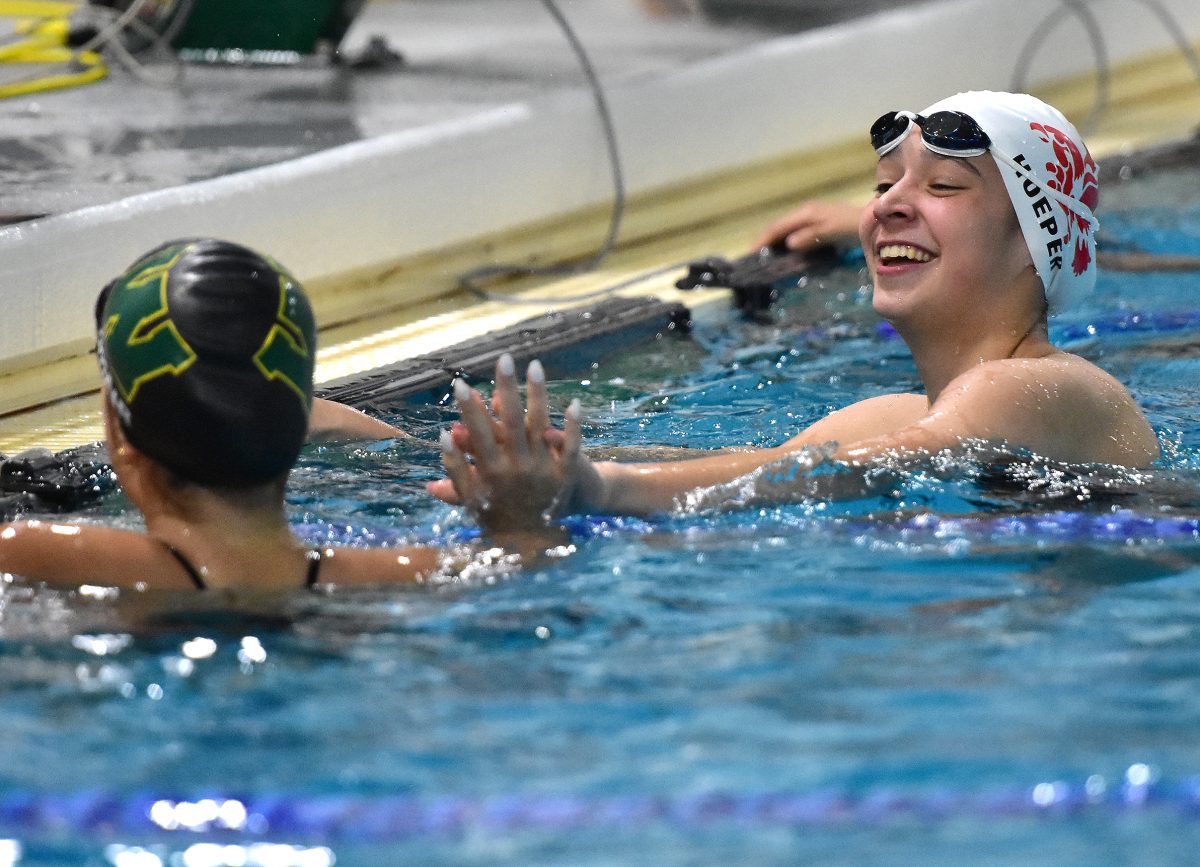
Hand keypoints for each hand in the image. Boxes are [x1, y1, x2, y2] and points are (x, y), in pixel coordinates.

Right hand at [427, 354, 583, 531]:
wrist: (537, 545)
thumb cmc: (499, 518)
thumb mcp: (472, 502)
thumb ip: (455, 473)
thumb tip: (443, 438)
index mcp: (492, 473)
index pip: (478, 434)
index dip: (470, 408)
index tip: (461, 383)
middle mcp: (517, 469)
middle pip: (511, 421)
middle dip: (506, 388)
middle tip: (502, 359)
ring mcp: (543, 470)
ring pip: (540, 425)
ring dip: (538, 395)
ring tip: (534, 365)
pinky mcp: (566, 474)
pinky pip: (571, 446)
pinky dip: (573, 426)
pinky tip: (574, 402)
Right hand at [752, 200, 863, 252]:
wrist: (870, 221)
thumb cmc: (850, 226)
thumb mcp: (830, 231)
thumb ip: (809, 236)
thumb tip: (788, 244)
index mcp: (804, 213)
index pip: (777, 227)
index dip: (762, 239)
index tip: (750, 254)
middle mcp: (803, 213)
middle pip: (777, 228)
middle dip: (764, 241)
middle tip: (752, 259)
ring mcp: (809, 218)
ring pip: (784, 231)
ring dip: (773, 243)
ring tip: (763, 258)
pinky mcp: (815, 225)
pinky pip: (793, 234)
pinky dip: (784, 243)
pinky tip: (782, 253)